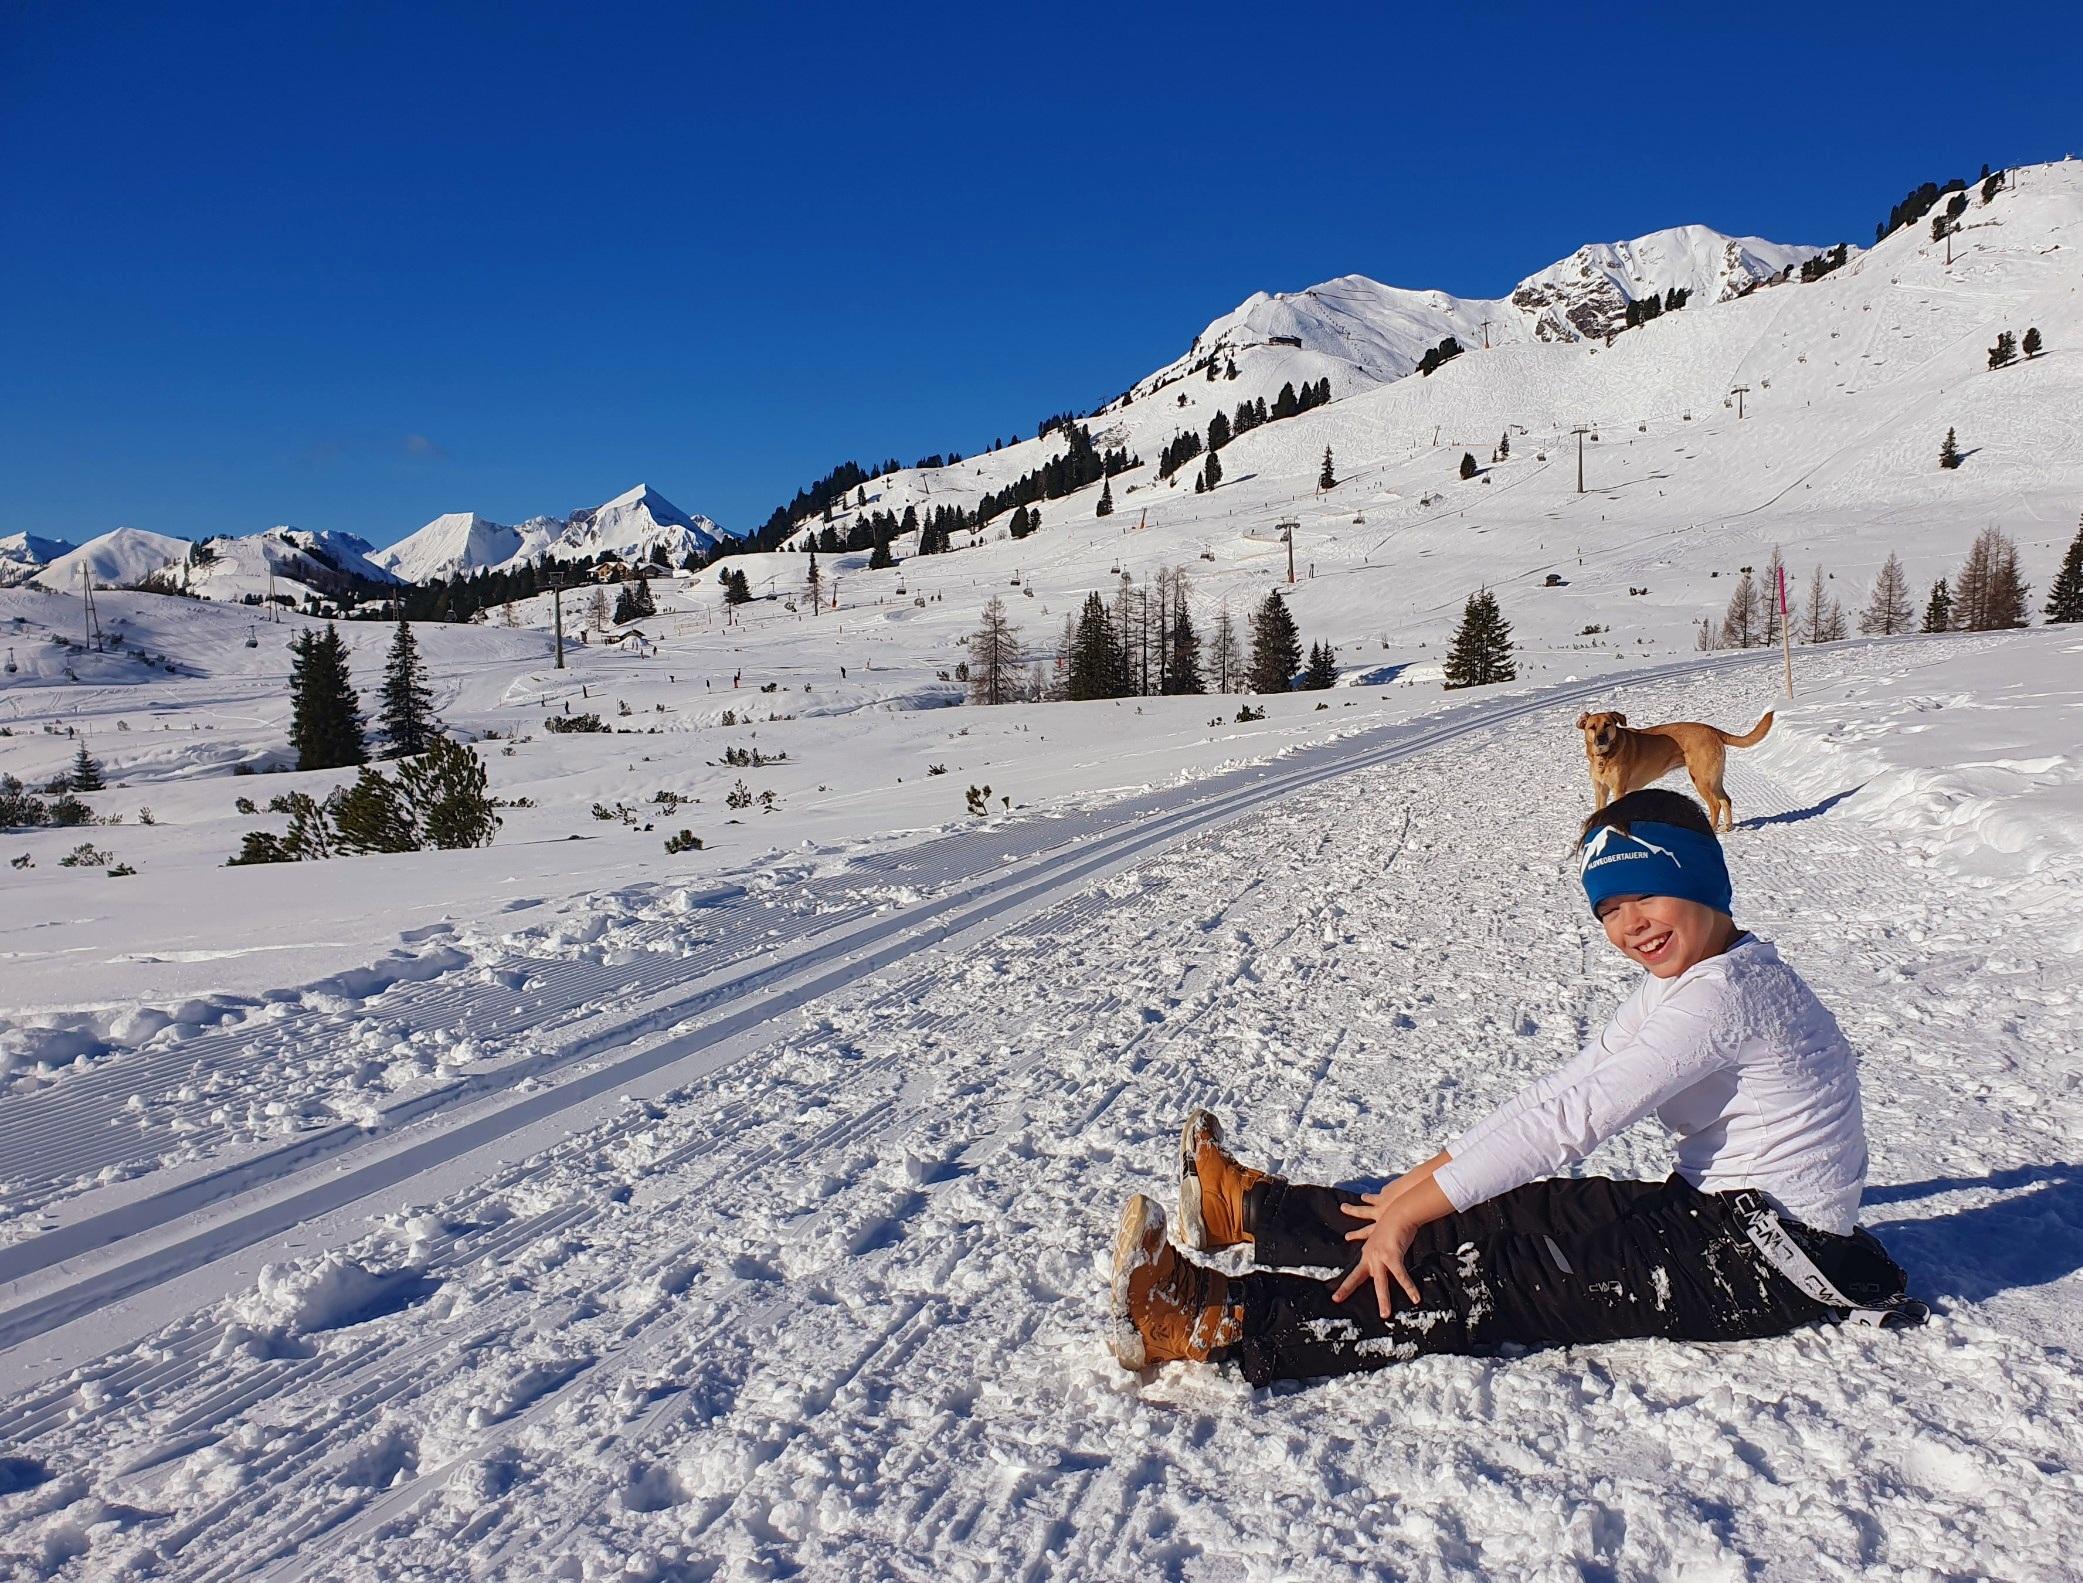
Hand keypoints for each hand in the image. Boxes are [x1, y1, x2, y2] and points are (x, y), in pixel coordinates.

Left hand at [1332, 1193, 1422, 1318]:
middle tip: (1336, 1299)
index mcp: (1367, 1254)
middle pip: (1357, 1276)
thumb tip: (1385, 1254)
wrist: (1399, 1213)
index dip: (1345, 1284)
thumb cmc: (1393, 1224)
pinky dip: (1409, 1287)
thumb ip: (1381, 1249)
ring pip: (1381, 1282)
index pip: (1355, 1272)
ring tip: (1385, 1314)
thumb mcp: (1382, 1239)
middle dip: (1347, 1289)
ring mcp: (1379, 1257)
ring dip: (1384, 1300)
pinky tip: (1416, 1298)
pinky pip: (1401, 1275)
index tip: (1335, 1296)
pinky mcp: (1392, 1256)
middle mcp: (1370, 1256)